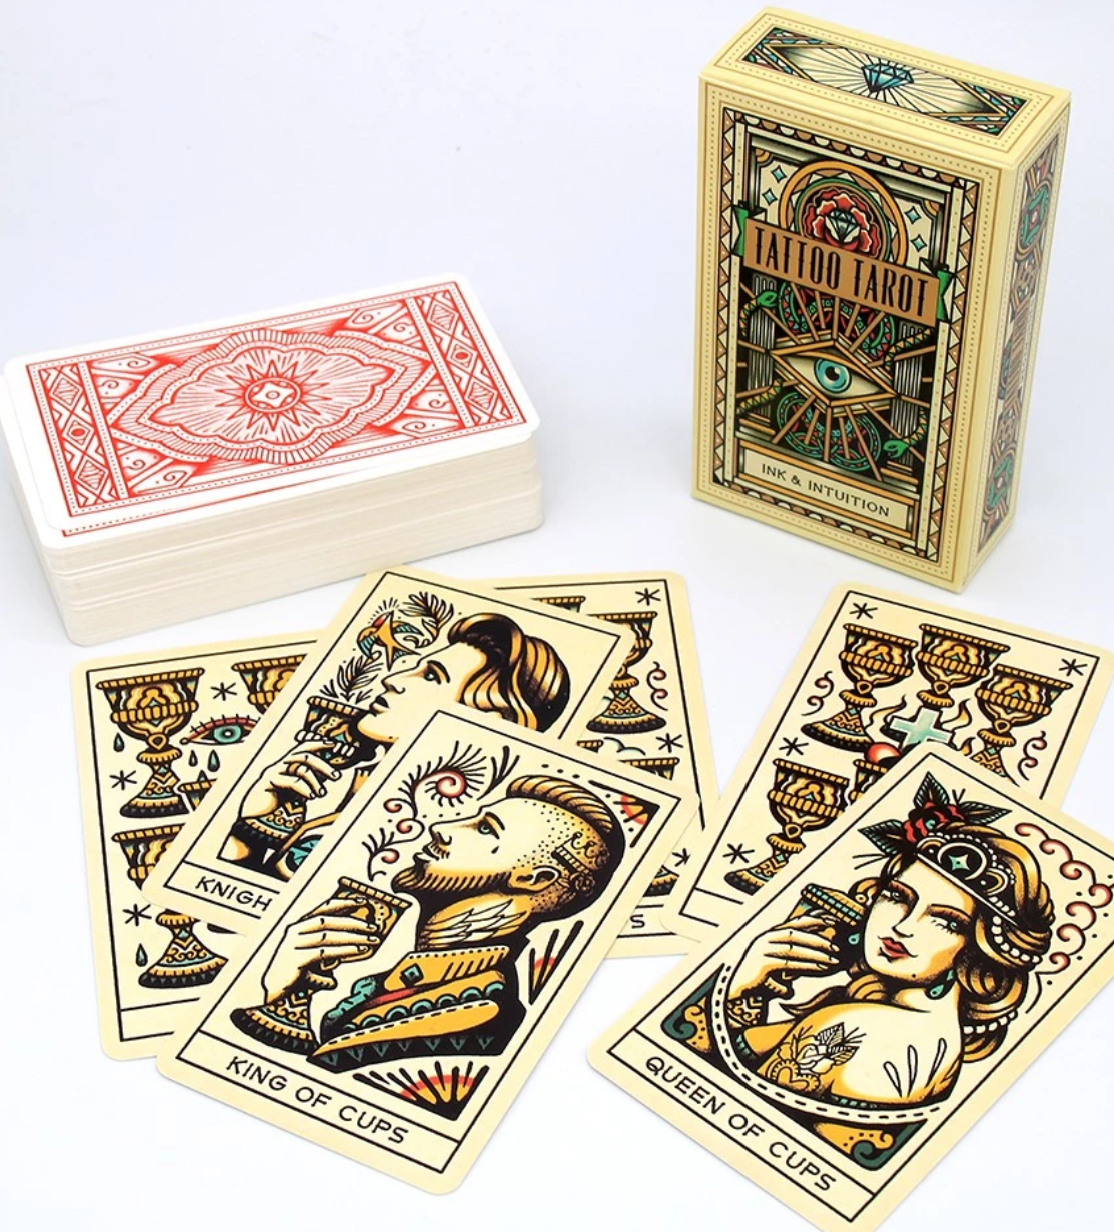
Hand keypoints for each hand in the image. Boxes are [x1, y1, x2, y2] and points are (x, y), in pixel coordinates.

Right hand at [239, 740, 340, 819]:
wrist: (255, 820)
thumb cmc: (276, 805)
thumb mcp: (298, 791)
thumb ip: (311, 781)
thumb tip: (330, 774)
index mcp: (287, 764)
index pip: (303, 747)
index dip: (318, 744)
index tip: (334, 745)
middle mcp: (280, 764)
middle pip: (305, 756)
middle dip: (323, 765)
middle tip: (336, 776)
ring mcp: (273, 772)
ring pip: (300, 767)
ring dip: (315, 780)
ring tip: (321, 794)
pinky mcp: (268, 782)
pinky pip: (291, 781)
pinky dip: (304, 788)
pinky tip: (311, 797)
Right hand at [261, 896, 381, 1003]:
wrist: (264, 993)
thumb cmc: (285, 978)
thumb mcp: (307, 964)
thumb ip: (324, 959)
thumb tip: (342, 965)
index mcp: (296, 927)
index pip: (322, 908)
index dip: (343, 903)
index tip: (362, 902)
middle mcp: (293, 932)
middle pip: (328, 921)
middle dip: (353, 923)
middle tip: (373, 928)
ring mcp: (293, 945)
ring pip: (328, 936)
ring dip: (352, 938)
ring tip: (370, 942)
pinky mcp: (295, 961)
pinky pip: (324, 953)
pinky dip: (342, 951)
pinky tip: (356, 952)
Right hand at [728, 916, 838, 999]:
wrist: (738, 994)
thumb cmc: (763, 980)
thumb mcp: (781, 965)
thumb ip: (797, 958)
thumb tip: (823, 956)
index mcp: (770, 934)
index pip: (794, 922)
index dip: (814, 919)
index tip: (833, 921)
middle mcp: (765, 939)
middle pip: (795, 934)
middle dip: (817, 940)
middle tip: (836, 948)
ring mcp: (762, 950)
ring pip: (793, 949)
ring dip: (815, 954)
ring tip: (832, 961)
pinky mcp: (762, 964)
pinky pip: (788, 963)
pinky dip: (804, 966)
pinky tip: (817, 970)